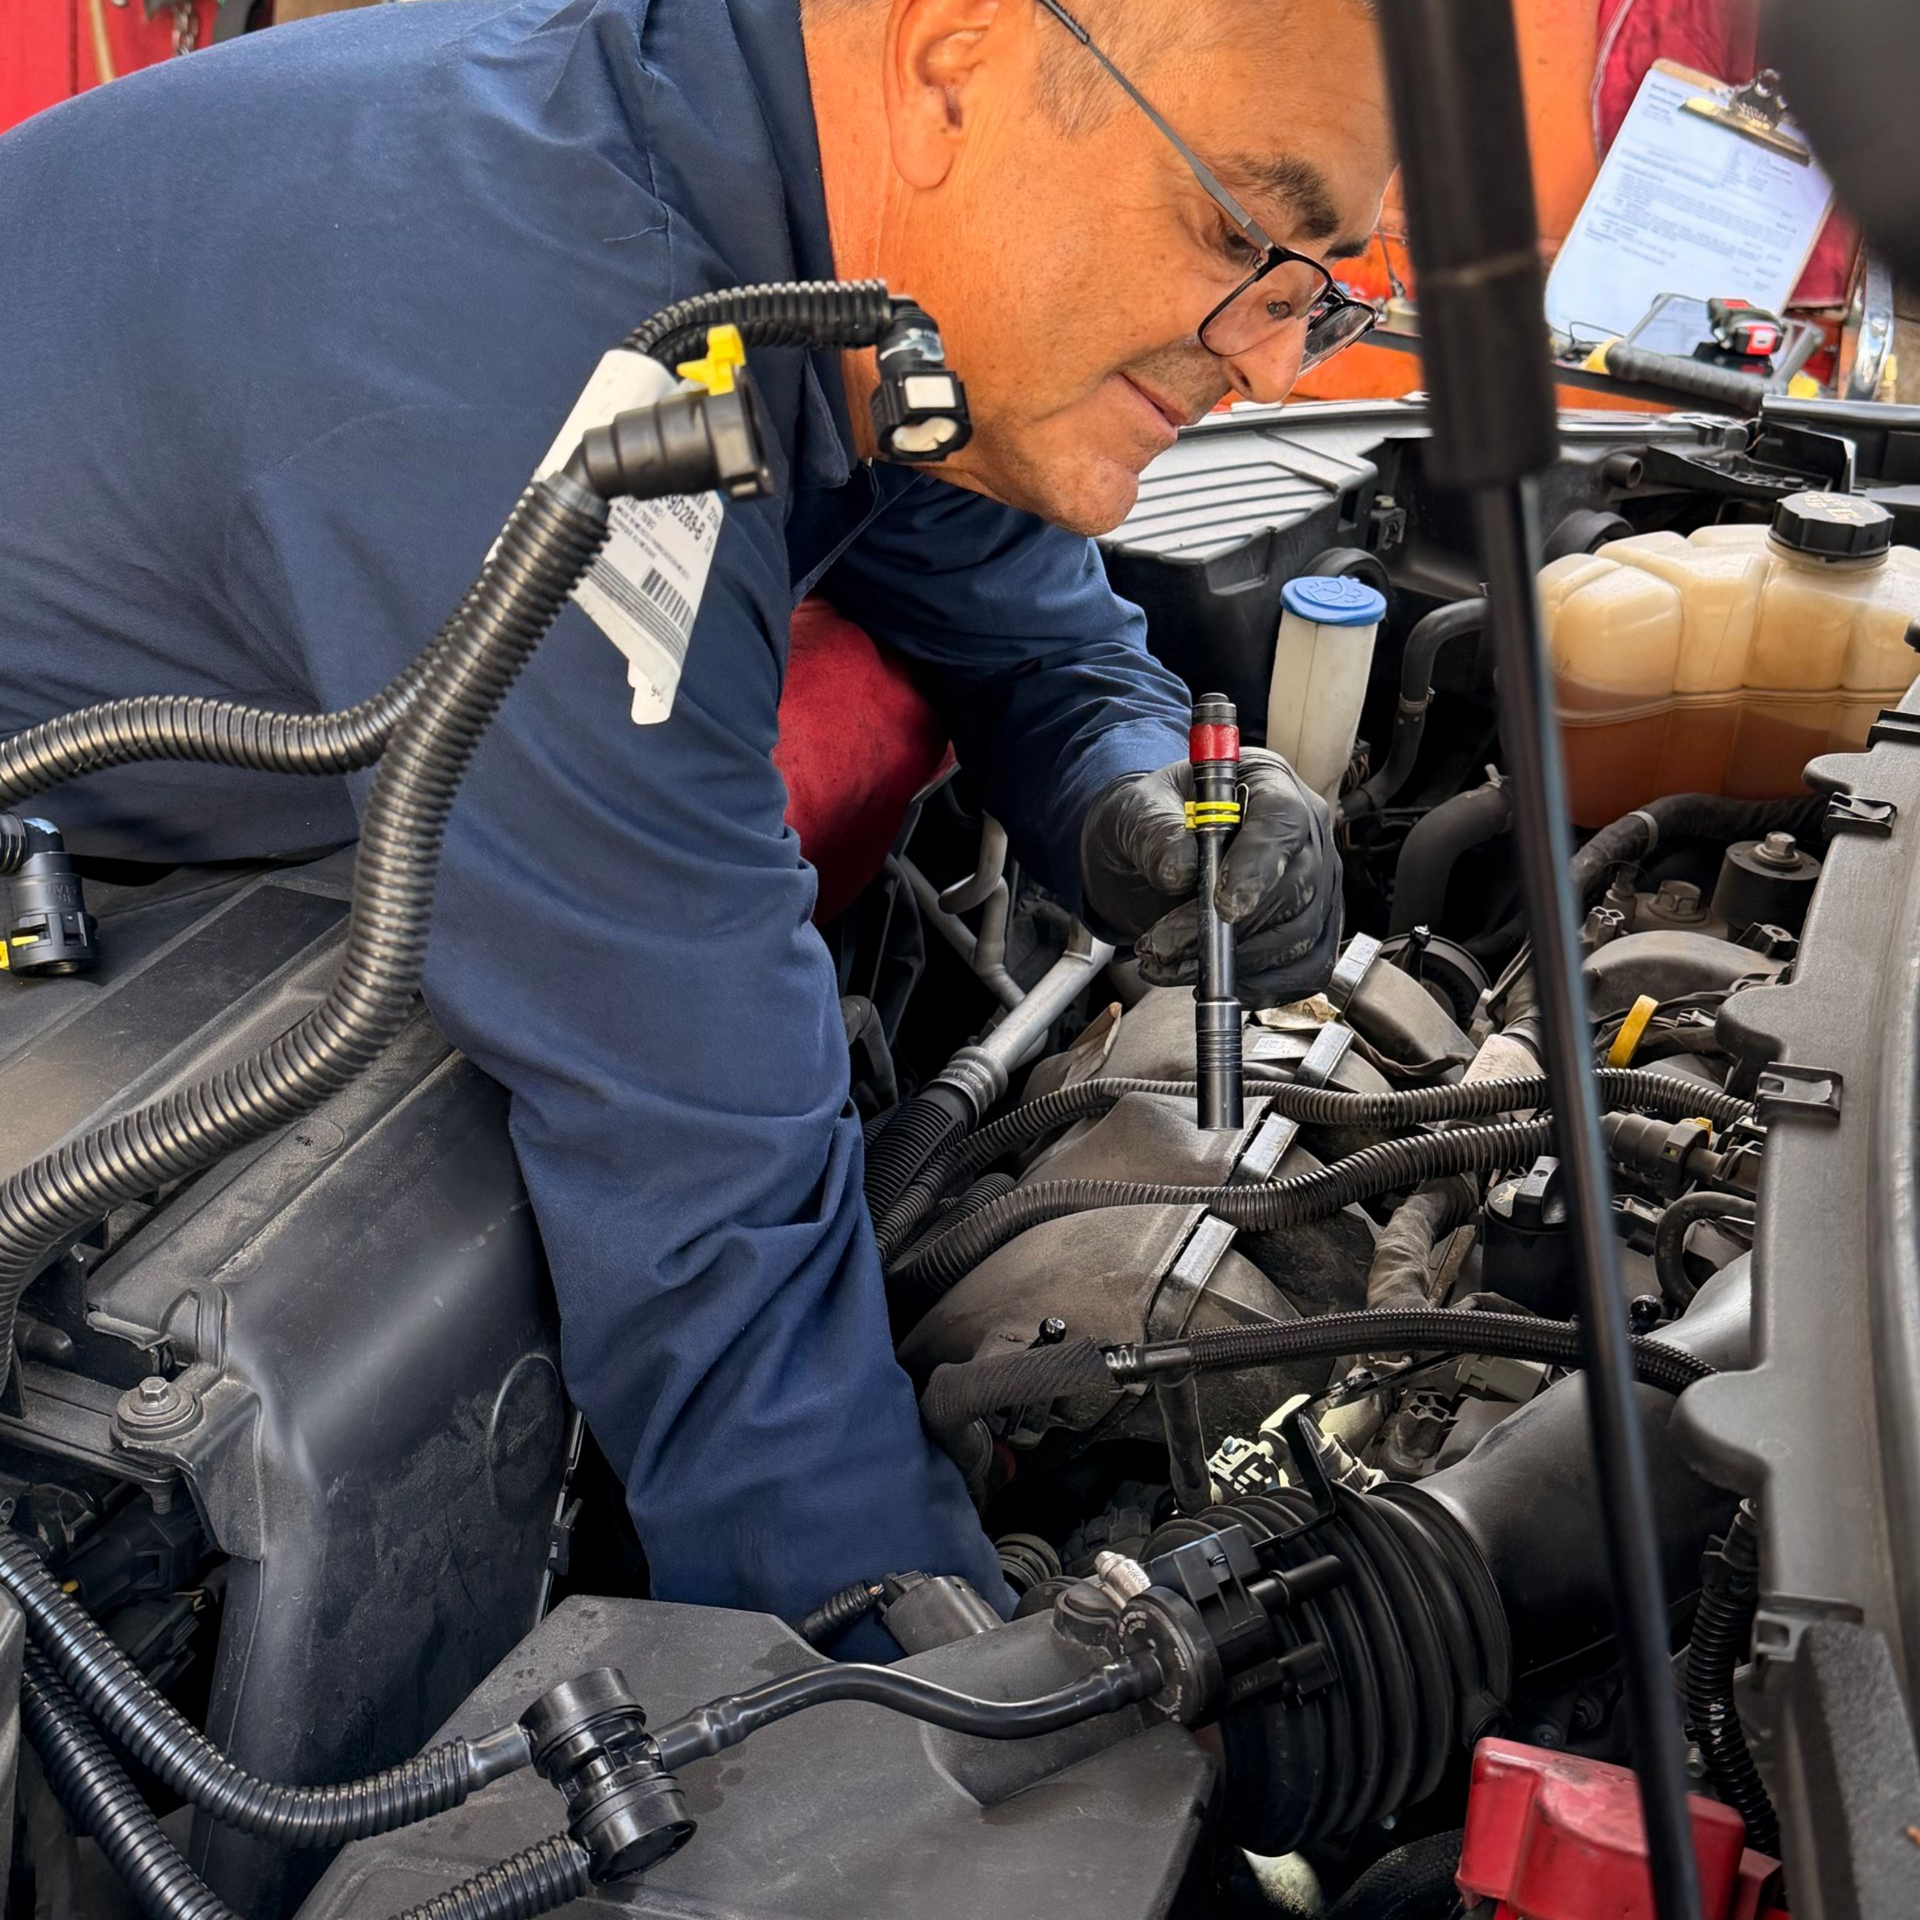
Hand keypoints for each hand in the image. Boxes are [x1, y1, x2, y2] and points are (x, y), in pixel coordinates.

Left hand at [1078, 747, 1340, 1006]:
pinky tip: (1207, 982)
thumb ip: (1156, 833)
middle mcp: (1303, 832)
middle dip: (1228, 931)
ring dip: (1232, 965)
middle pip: (1296, 888)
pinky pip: (1303, 970)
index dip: (1258, 867)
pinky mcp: (1310, 931)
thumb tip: (1182, 870)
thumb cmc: (1150, 822)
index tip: (1223, 907)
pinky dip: (1257, 987)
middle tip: (1161, 946)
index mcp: (1267, 783)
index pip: (1283, 821)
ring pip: (1299, 937)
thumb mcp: (1135, 812)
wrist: (1146, 857)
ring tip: (1165, 964)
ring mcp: (1315, 884)